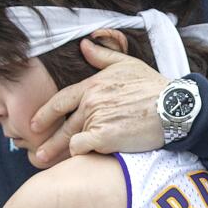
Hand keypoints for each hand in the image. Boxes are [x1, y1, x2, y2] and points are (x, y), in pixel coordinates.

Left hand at [30, 39, 168, 164]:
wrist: (173, 106)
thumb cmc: (153, 86)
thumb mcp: (127, 64)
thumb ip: (102, 56)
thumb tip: (84, 45)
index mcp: (93, 86)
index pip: (61, 101)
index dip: (45, 114)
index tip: (34, 125)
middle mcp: (90, 102)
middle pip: (62, 125)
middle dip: (47, 142)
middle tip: (36, 155)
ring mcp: (96, 119)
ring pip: (71, 139)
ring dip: (59, 152)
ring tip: (45, 162)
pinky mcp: (104, 137)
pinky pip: (81, 148)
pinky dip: (79, 155)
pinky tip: (77, 160)